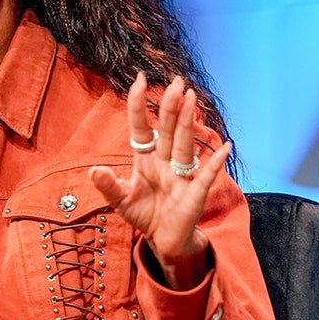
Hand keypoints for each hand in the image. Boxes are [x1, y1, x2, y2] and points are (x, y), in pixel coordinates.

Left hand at [87, 73, 230, 289]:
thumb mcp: (121, 200)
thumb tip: (93, 171)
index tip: (140, 80)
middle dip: (170, 106)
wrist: (164, 240)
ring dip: (187, 122)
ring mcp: (181, 175)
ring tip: (191, 97)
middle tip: (176, 81)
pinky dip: (214, 163)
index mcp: (145, 159)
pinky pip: (206, 175)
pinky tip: (225, 147)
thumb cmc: (144, 214)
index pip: (141, 127)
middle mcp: (164, 161)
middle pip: (167, 129)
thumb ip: (108, 186)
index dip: (139, 105)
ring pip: (183, 143)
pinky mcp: (195, 193)